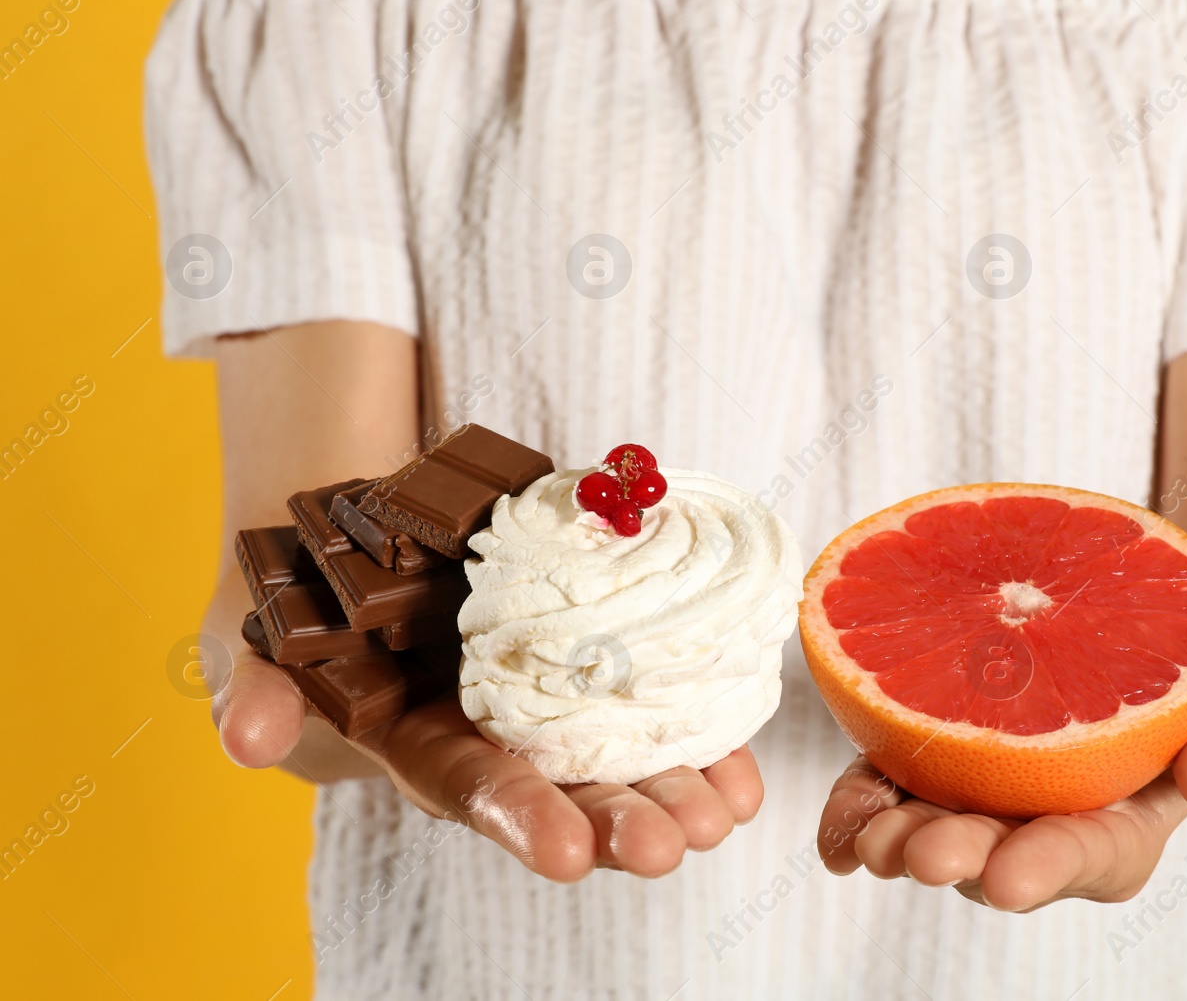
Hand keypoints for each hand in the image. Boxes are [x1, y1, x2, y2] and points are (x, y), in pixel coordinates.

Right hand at [211, 605, 762, 882]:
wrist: (369, 525)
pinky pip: (663, 704)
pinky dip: (708, 737)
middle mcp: (502, 735)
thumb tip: (251, 739)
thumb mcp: (266, 630)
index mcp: (426, 742)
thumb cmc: (312, 590)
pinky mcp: (603, 658)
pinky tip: (744, 772)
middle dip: (620, 820)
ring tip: (721, 815)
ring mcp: (560, 701)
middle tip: (670, 843)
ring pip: (626, 760)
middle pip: (568, 790)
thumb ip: (261, 686)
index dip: (523, 818)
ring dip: (677, 790)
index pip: (476, 789)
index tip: (570, 852)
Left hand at [816, 672, 1186, 911]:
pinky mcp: (947, 757)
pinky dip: (863, 807)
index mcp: (1126, 828)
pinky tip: (836, 826)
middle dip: (957, 856)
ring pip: (937, 827)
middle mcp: (1049, 826)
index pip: (1090, 855)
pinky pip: (899, 787)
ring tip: (865, 838)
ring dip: (895, 836)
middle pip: (998, 854)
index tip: (1012, 877)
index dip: (1050, 865)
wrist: (1167, 647)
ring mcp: (993, 796)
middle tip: (920, 853)